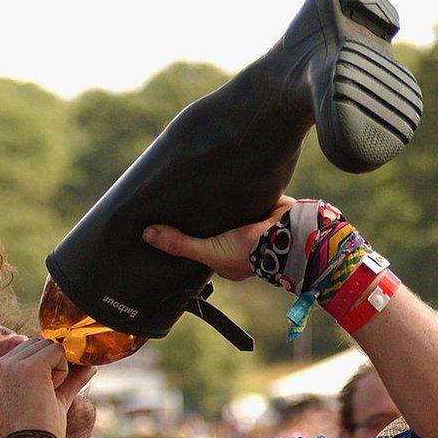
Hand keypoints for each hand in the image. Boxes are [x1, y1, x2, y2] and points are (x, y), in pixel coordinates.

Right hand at [0, 338, 95, 437]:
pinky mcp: (29, 367)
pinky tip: (51, 391)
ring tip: (45, 394)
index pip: (25, 351)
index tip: (36, 395)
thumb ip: (68, 379)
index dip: (42, 368)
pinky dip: (63, 370)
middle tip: (43, 395)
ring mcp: (11, 365)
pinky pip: (58, 352)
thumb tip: (90, 365)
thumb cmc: (38, 431)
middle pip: (36, 344)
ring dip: (56, 367)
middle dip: (49, 364)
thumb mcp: (50, 399)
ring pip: (48, 345)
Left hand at [143, 195, 296, 279]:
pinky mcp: (262, 206)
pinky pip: (245, 196)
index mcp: (228, 261)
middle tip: (183, 201)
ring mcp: (252, 225)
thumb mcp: (208, 251)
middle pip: (216, 229)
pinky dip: (236, 190)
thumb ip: (180, 244)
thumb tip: (148, 235)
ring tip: (197, 184)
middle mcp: (241, 244)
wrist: (290, 234)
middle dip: (205, 220)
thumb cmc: (251, 252)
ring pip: (229, 213)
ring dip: (220, 203)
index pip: (205, 250)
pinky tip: (223, 177)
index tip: (173, 226)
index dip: (192, 240)